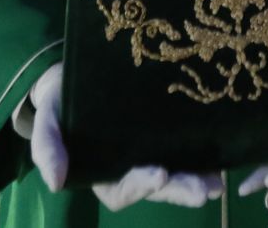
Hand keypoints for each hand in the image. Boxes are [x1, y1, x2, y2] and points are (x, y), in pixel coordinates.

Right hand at [25, 63, 222, 208]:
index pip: (122, 190)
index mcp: (101, 174)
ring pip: (175, 176)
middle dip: (179, 190)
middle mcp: (129, 170)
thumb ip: (47, 148)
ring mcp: (149, 155)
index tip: (159, 175)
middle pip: (156, 188)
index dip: (140, 187)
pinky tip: (221, 164)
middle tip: (201, 190)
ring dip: (196, 182)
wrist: (73, 77)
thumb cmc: (59, 103)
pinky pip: (186, 155)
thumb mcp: (46, 121)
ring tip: (215, 185)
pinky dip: (203, 162)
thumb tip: (55, 183)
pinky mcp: (165, 138)